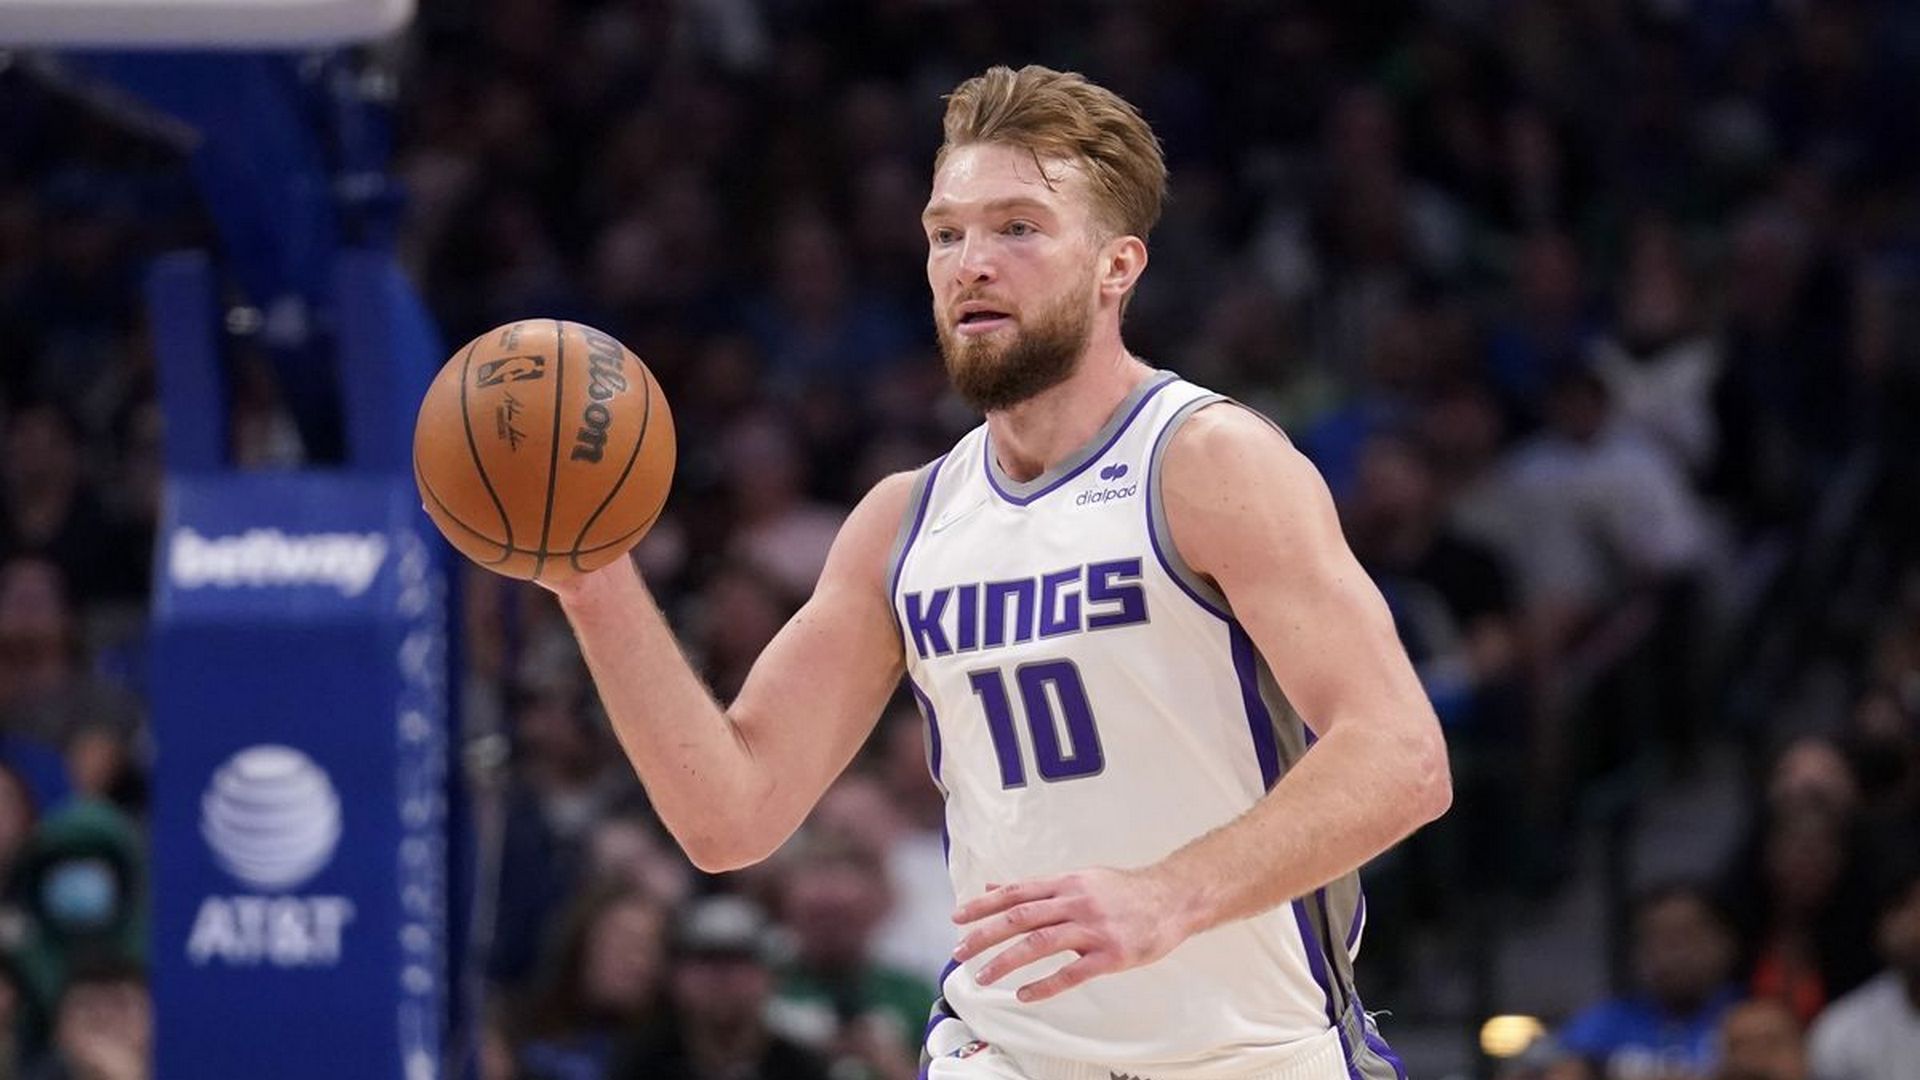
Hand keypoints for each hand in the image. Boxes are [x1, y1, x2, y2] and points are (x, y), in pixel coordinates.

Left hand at [951, 867, 1189, 1002]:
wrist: (1172, 898)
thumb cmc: (1123, 891)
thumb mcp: (1079, 879)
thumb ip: (1038, 887)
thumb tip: (994, 886)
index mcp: (1066, 883)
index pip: (1016, 892)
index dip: (984, 904)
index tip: (957, 917)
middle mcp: (1075, 902)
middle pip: (1021, 917)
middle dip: (985, 934)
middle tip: (958, 951)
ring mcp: (1093, 928)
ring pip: (1040, 943)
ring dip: (1007, 961)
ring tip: (982, 977)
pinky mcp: (1111, 955)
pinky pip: (1072, 973)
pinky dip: (1045, 984)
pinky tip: (1024, 994)